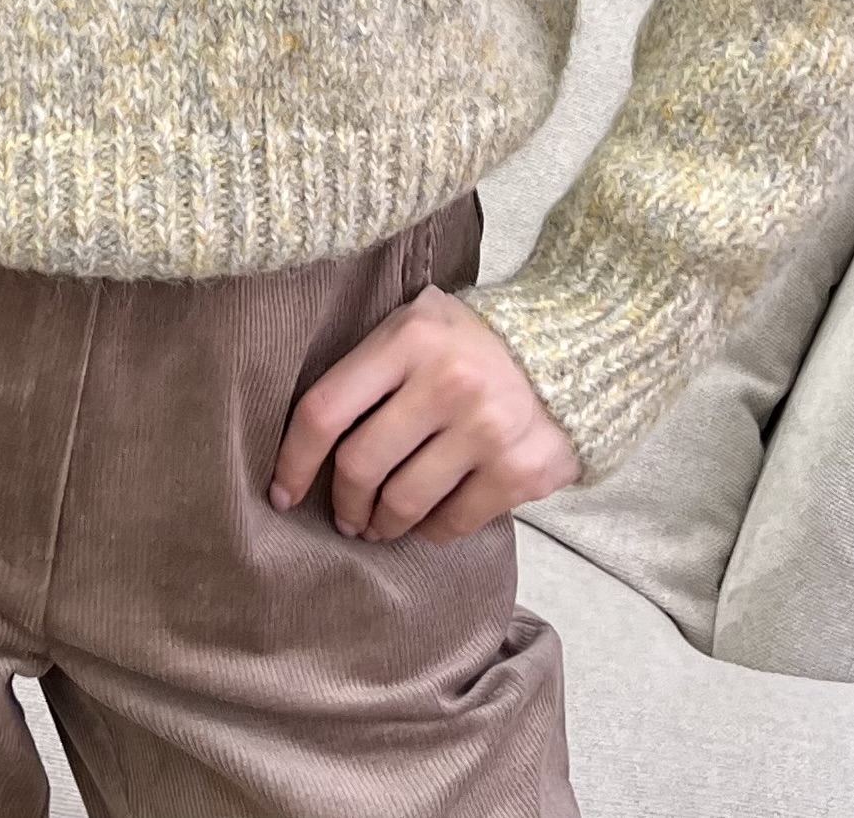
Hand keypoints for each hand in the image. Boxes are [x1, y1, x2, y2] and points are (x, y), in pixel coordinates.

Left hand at [268, 282, 580, 542]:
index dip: (294, 459)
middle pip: (361, 465)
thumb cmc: (470, 341)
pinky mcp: (517, 472)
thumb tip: (306, 429)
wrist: (571, 349)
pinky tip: (425, 522)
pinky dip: (429, 531)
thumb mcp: (417, 322)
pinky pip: (451, 523)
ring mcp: (484, 430)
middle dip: (343, 502)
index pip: (326, 409)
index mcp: (408, 338)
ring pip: (403, 502)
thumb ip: (370, 360)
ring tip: (378, 524)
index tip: (282, 491)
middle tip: (344, 515)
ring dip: (381, 524)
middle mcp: (445, 382)